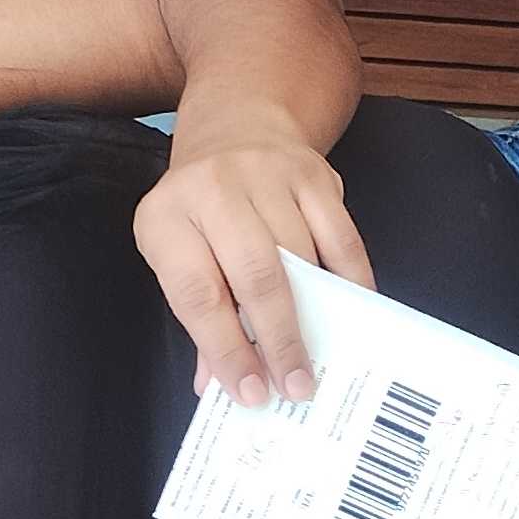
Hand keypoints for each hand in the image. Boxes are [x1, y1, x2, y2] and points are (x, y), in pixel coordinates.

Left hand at [134, 111, 373, 407]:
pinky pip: (340, 238)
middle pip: (254, 275)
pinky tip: (352, 315)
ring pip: (300, 258)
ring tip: (321, 360)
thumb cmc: (204, 211)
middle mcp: (213, 190)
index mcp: (166, 218)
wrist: (238, 127)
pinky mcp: (313, 174)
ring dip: (314, 317)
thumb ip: (200, 318)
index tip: (250, 391)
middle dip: (277, 338)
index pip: (196, 294)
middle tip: (295, 385)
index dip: (225, 347)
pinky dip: (350, 282)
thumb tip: (219, 387)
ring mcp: (266, 176)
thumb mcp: (181, 254)